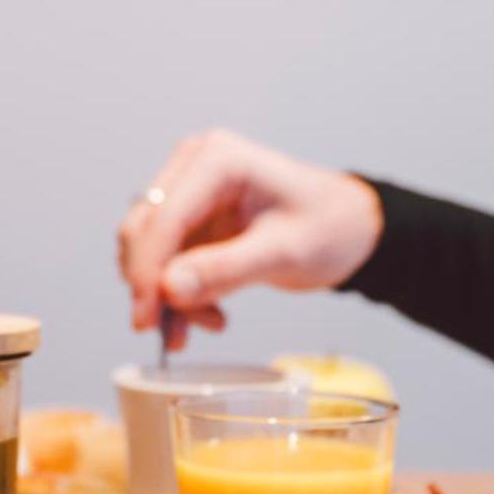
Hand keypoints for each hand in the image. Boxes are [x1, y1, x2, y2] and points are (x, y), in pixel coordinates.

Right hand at [117, 130, 384, 350]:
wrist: (349, 227)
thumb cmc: (329, 227)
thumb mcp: (284, 252)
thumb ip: (225, 269)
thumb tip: (168, 288)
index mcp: (217, 159)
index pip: (163, 217)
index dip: (148, 271)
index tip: (146, 319)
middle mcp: (194, 166)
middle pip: (145, 230)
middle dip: (155, 286)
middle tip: (175, 334)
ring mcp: (189, 189)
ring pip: (148, 249)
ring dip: (167, 294)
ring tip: (209, 323)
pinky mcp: (190, 216)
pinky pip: (164, 259)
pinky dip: (177, 292)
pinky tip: (207, 314)